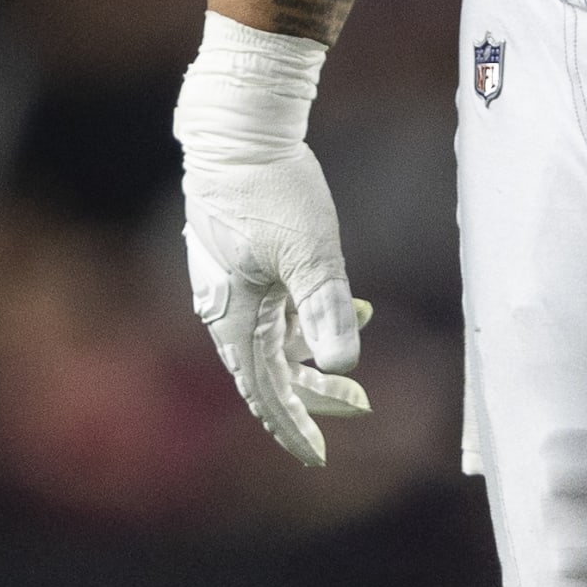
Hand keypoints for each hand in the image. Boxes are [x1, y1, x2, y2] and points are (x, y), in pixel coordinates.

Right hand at [182, 145, 371, 465]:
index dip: (293, 426)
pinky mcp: (240, 258)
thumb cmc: (270, 190)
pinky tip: (347, 302)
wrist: (237, 131)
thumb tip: (344, 367)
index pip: (265, 392)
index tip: (319, 456)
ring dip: (314, 354)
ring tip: (356, 358)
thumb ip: (326, 310)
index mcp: (236, 318)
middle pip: (270, 372)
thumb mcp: (310, 252)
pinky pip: (274, 307)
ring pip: (273, 339)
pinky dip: (307, 316)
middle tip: (360, 407)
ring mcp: (231, 284)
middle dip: (314, 395)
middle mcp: (226, 310)